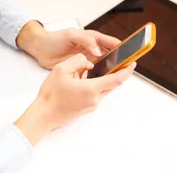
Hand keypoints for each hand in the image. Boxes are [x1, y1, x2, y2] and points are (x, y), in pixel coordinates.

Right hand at [14, 54, 135, 144]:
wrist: (44, 115)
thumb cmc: (50, 94)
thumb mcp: (61, 69)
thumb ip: (78, 61)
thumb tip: (89, 62)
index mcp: (91, 89)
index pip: (117, 80)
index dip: (127, 71)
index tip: (132, 63)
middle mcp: (95, 99)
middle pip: (113, 85)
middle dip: (118, 73)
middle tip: (120, 62)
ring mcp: (91, 105)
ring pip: (104, 90)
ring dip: (105, 79)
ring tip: (99, 68)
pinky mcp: (87, 109)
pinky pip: (96, 94)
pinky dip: (96, 85)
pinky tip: (85, 79)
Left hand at [16, 21, 120, 68]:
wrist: (40, 49)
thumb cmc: (54, 39)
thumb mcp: (70, 36)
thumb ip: (85, 40)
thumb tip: (98, 51)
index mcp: (91, 38)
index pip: (110, 42)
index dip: (121, 48)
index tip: (129, 54)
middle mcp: (91, 48)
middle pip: (110, 55)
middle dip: (118, 61)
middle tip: (125, 69)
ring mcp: (87, 59)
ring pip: (103, 65)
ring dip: (109, 71)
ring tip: (116, 78)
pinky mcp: (80, 69)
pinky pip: (93, 73)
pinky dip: (98, 77)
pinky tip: (101, 83)